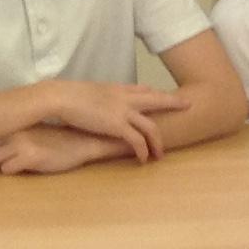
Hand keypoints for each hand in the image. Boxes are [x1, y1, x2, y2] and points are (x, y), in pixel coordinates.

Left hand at [0, 125, 112, 175]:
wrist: (81, 142)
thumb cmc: (54, 138)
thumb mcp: (29, 129)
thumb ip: (9, 132)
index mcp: (13, 121)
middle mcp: (13, 129)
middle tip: (5, 159)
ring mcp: (21, 142)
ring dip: (0, 164)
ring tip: (16, 163)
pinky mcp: (30, 156)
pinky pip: (6, 170)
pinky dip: (12, 171)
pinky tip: (27, 167)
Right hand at [48, 82, 188, 161]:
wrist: (60, 96)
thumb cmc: (66, 95)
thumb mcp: (86, 92)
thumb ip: (96, 98)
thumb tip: (92, 103)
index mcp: (116, 88)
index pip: (141, 89)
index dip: (153, 93)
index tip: (162, 96)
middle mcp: (124, 97)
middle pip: (156, 99)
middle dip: (173, 102)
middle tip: (188, 105)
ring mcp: (123, 111)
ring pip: (151, 126)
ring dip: (158, 141)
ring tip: (161, 154)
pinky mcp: (118, 125)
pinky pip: (138, 141)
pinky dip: (143, 151)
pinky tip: (143, 159)